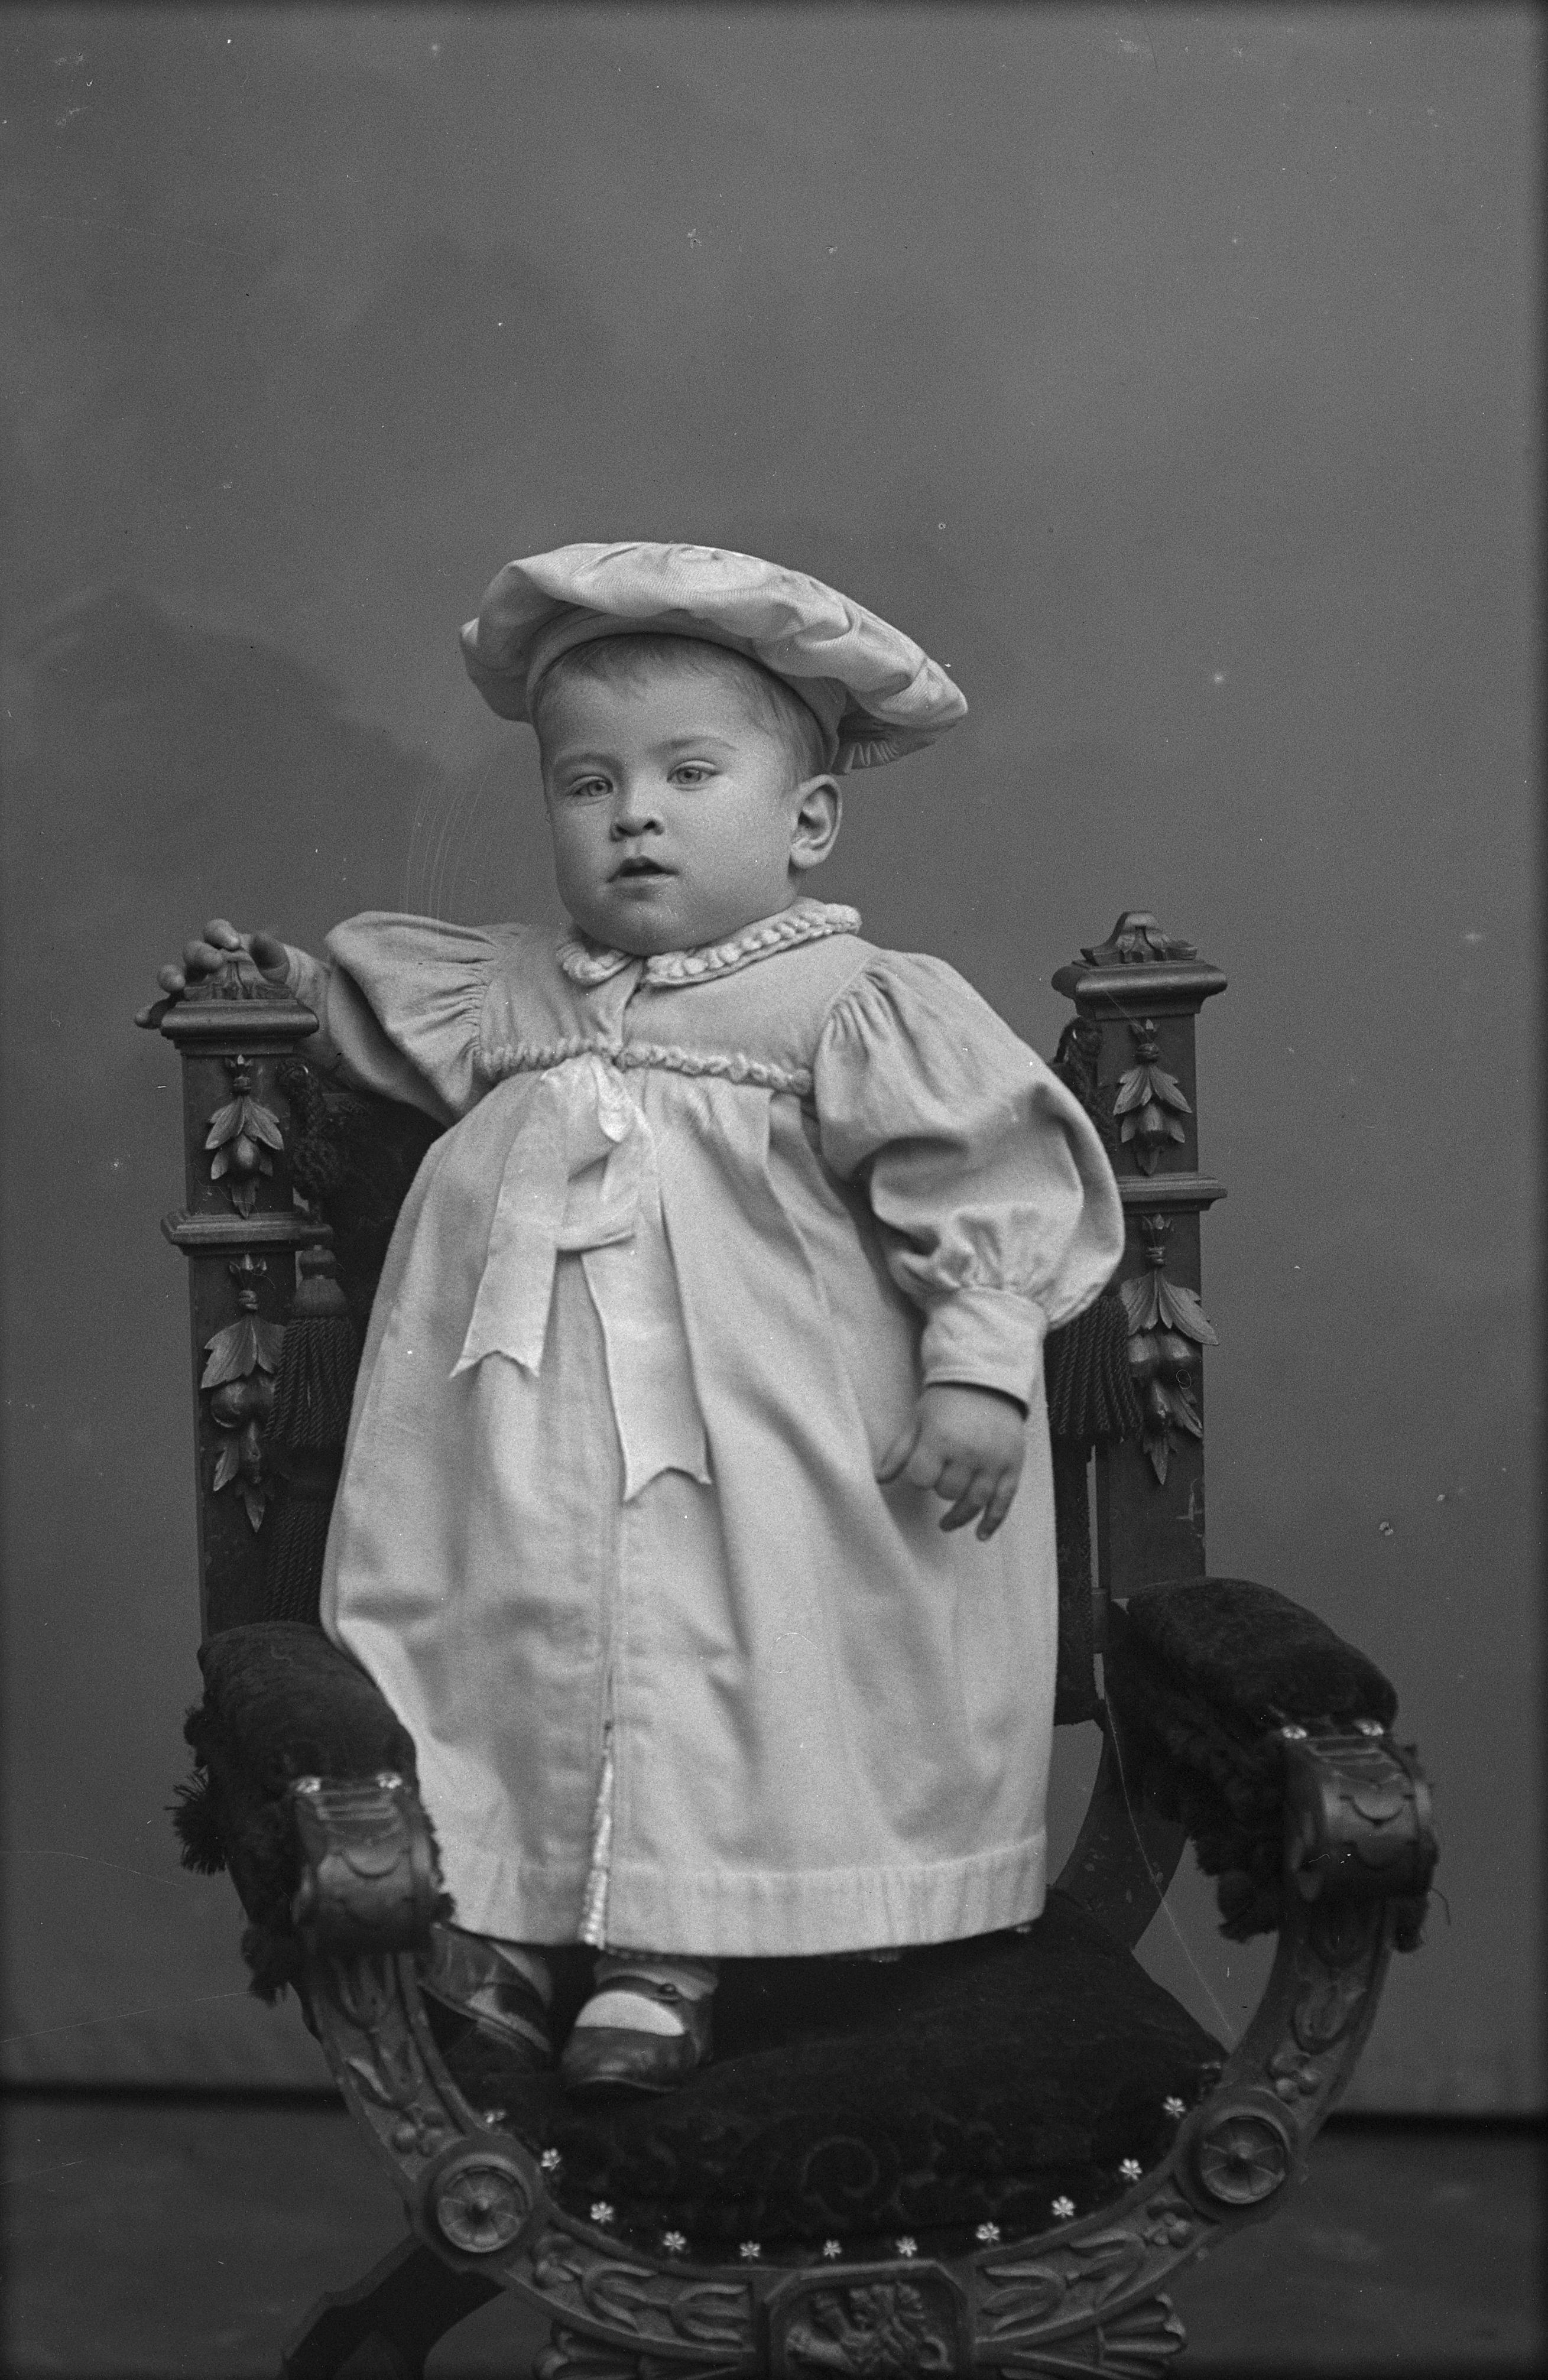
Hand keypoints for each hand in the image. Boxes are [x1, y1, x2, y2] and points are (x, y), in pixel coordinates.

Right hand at [134, 917, 289, 1027]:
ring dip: (170, 978)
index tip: (233, 942)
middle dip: (200, 956)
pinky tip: (143, 1020)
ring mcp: (191, 984)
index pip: (215, 930)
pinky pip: (164, 1009)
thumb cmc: (270, 977)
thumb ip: (269, 950)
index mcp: (222, 944)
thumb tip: (261, 938)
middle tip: (214, 963)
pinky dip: (152, 1014)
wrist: (274, 1003)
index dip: (221, 933)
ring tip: (175, 985)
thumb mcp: (275, 963)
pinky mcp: (184, 1008)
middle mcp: (202, 962)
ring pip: (173, 975)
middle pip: (192, 952)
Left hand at [876, 1382, 1027, 1540]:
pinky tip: (980, 1535)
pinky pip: (1004, 1502)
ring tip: (946, 1523)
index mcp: (941, 1439)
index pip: (922, 1479)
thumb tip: (878, 1479)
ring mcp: (994, 1461)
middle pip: (948, 1492)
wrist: (987, 1381)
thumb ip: (899, 1452)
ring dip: (959, 1516)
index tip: (921, 1468)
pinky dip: (992, 1521)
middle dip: (940, 1488)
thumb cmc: (945, 1402)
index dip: (918, 1477)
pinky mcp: (1013, 1466)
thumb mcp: (917, 1421)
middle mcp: (969, 1453)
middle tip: (941, 1474)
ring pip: (974, 1502)